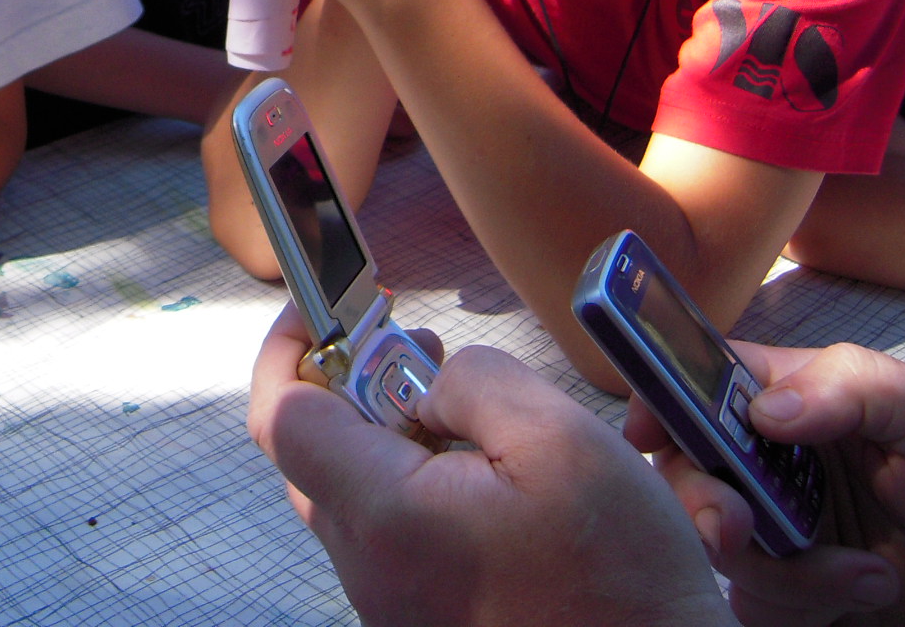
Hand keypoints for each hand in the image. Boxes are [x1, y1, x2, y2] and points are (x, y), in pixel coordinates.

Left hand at [248, 311, 730, 626]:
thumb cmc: (621, 583)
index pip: (283, 417)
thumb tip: (429, 380)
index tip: (327, 309)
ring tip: (466, 409)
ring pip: (356, 494)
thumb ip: (474, 382)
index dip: (294, 348)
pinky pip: (396, 537)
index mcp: (385, 517)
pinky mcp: (426, 622)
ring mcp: (394, 604)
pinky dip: (421, 487)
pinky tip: (488, 475)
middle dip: (353, 382)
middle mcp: (370, 569)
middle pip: (314, 453)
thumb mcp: (561, 440)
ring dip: (393, 435)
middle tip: (417, 347)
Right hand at [638, 341, 904, 626]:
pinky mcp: (793, 594)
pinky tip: (868, 594)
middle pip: (684, 472)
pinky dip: (807, 607)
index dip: (657, 398)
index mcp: (787, 397)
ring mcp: (777, 530)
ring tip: (869, 574)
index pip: (695, 381)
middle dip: (701, 503)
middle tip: (739, 530)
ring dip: (789, 572)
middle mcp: (767, 460)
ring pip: (721, 550)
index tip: (648, 432)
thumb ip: (852, 387)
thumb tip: (765, 411)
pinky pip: (756, 607)